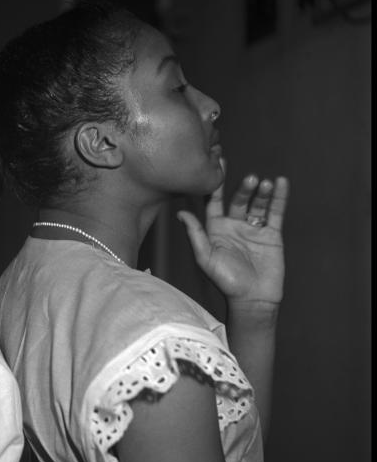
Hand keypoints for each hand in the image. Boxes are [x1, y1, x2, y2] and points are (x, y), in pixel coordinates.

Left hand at [177, 165, 288, 307]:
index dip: (217, 184)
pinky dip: (279, 198)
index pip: (216, 201)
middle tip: (249, 179)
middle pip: (238, 200)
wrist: (253, 299)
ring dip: (261, 192)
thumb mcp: (205, 257)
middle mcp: (234, 225)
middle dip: (243, 189)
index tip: (220, 163)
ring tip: (264, 183)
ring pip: (257, 204)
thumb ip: (195, 234)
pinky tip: (281, 183)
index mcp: (216, 229)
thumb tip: (180, 213)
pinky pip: (276, 212)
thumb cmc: (226, 281)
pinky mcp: (272, 234)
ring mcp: (254, 229)